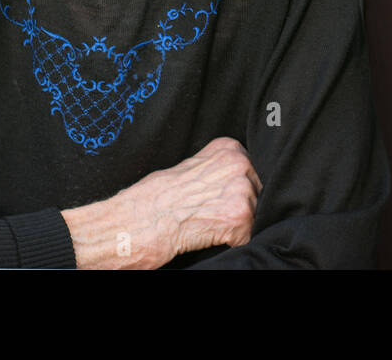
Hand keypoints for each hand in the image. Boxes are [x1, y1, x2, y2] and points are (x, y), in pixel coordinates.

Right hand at [62, 136, 261, 268]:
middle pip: (258, 193)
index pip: (252, 173)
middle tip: (209, 215)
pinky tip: (209, 236)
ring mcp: (240, 188)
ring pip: (256, 215)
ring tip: (206, 225)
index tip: (218, 200)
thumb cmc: (154, 198)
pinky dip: (232, 243)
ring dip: (236, 227)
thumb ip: (217, 170)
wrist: (133, 220)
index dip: (237, 191)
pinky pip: (249, 236)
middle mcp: (238, 162)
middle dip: (241, 208)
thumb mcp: (189, 168)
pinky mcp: (239, 216)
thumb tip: (238, 181)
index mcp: (227, 148)